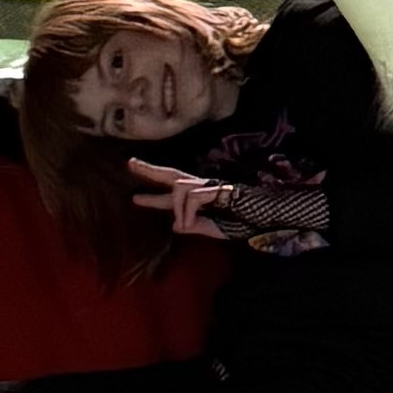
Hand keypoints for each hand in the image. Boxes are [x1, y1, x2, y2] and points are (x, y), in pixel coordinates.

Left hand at [126, 159, 248, 240]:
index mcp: (197, 199)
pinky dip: (189, 212)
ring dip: (178, 208)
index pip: (170, 195)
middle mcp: (200, 188)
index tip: (133, 198)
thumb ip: (194, 227)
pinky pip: (193, 197)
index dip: (152, 198)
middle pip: (170, 175)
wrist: (263, 216)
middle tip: (129, 163)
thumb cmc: (241, 222)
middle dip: (150, 170)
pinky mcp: (218, 187)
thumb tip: (175, 226)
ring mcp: (209, 186)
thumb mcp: (211, 229)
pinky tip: (192, 224)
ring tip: (185, 225)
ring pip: (179, 188)